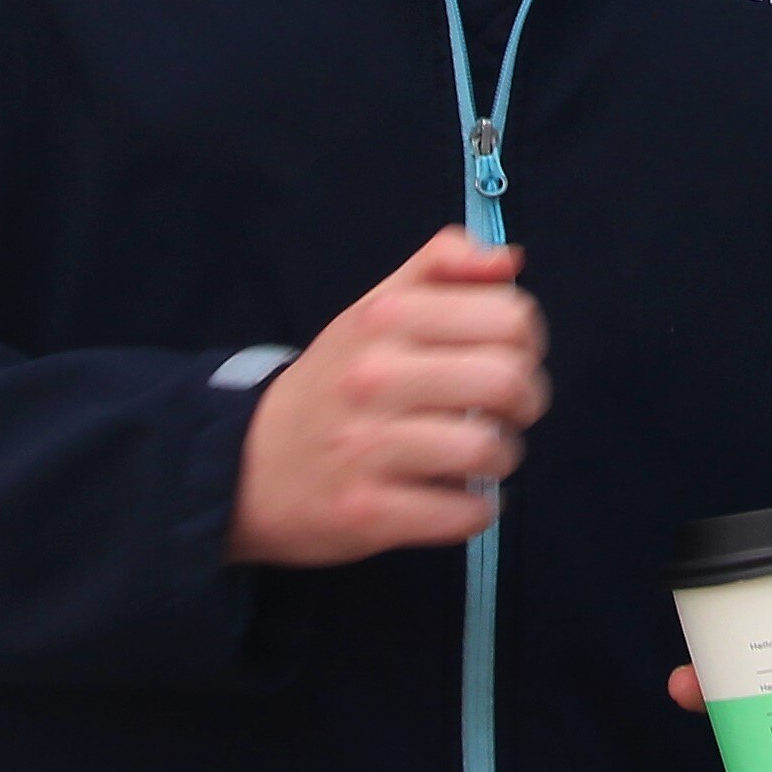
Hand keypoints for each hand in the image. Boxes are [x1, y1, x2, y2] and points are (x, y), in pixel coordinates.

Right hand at [226, 229, 548, 567]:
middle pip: (508, 381)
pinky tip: (459, 497)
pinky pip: (461, 512)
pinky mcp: (366, 511)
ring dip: (502, 457)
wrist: (244, 465)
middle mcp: (373, 377)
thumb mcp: (373, 309)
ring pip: (487, 449)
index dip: (528, 341)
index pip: (511, 316)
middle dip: (526, 401)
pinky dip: (476, 510)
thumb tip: (509, 260)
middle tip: (507, 412)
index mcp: (385, 318)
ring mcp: (366, 447)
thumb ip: (440, 267)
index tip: (507, 357)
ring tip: (482, 455)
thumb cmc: (333, 383)